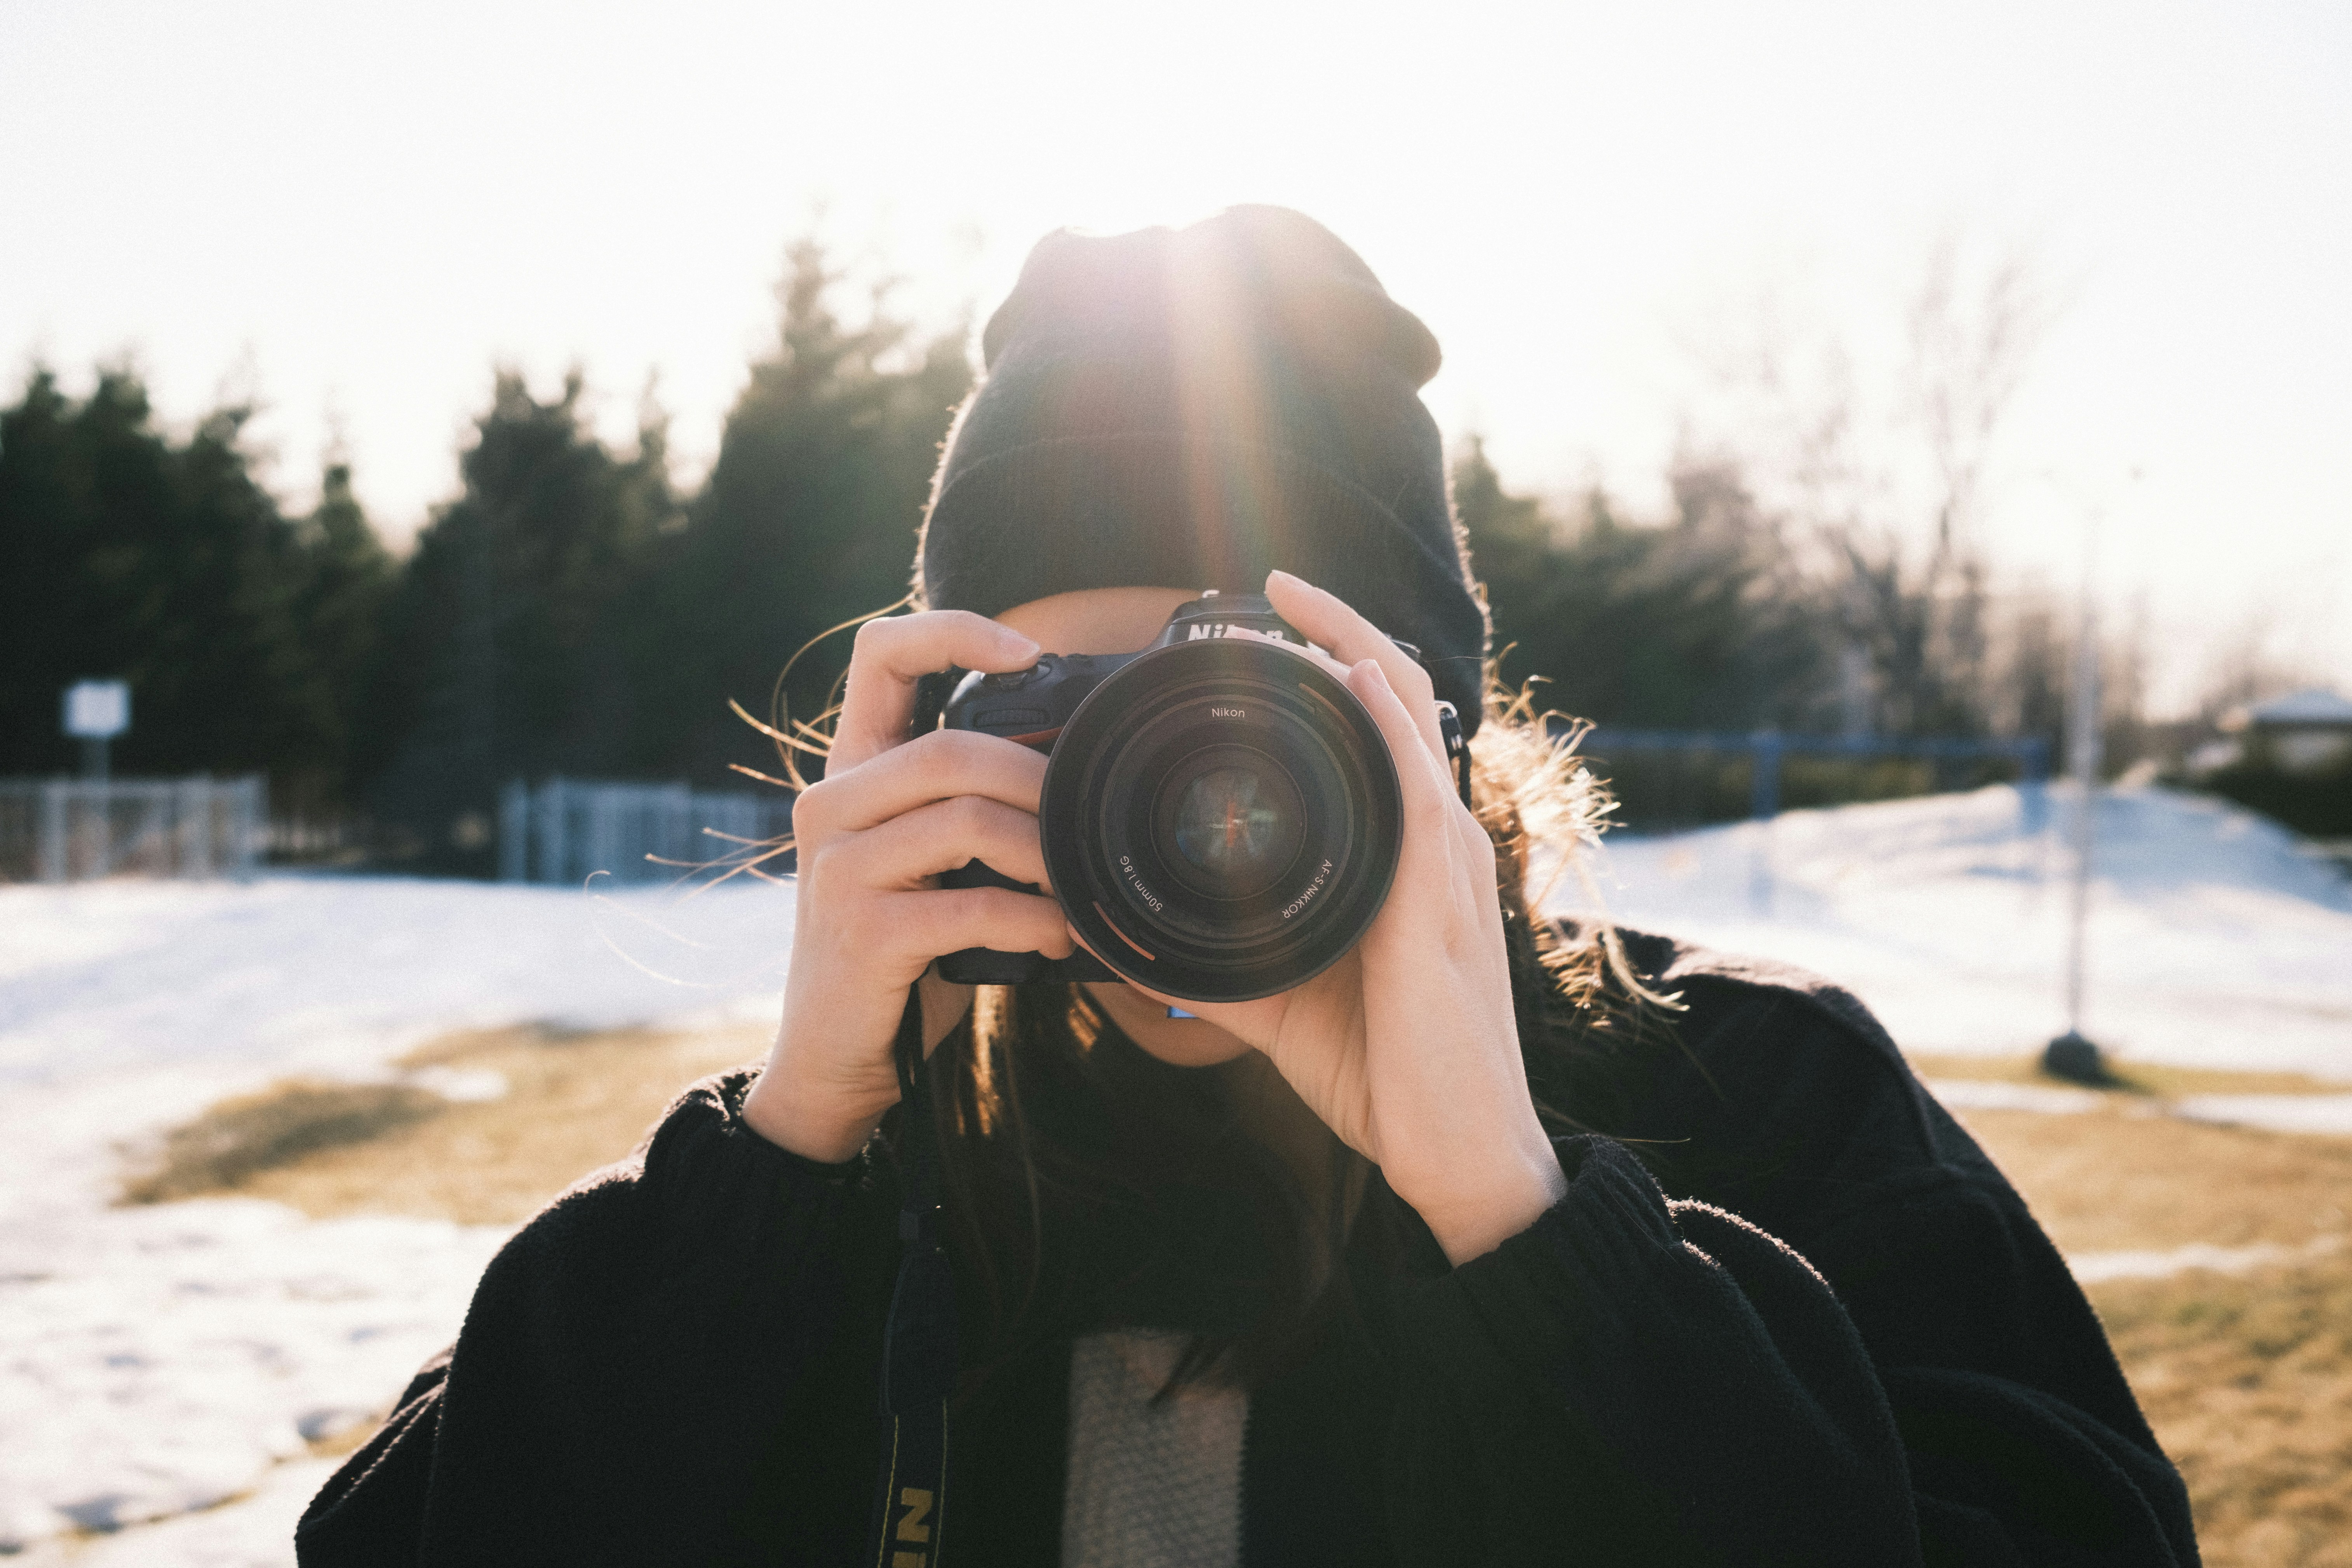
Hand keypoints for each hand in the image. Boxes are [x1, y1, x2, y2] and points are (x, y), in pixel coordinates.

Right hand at [741, 611, 1074, 1161]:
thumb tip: (1075, 768)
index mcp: (850, 771)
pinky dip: (1033, 919)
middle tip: (1089, 819)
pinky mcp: (862, 931)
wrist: (838, 1057)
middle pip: (952, 747)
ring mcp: (839, 867)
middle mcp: (831, 805)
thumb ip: (966, 807)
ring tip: (1082, 885)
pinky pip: (971, 904)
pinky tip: (1060, 937)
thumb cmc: (903, 952)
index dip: (954, 632)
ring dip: (1046, 852)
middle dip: (1040, 779)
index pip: (881, 653)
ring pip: (966, 818)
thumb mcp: (927, 862)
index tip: (1029, 654)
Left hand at [1128, 571, 1567, 1263]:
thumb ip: (1221, 967)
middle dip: (1342, 631)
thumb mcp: (1283, 1002)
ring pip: (1410, 728)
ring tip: (1298, 605)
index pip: (1379, 734)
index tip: (1269, 624)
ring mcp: (1443, 871)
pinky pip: (1416, 796)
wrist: (1454, 1153)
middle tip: (1276, 581)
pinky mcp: (1437, 908)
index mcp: (1403, 861)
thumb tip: (1128, 949)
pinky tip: (1355, 685)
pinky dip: (1387, 733)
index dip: (1336, 668)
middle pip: (1401, 702)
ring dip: (1357, 656)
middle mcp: (1434, 847)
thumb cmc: (1388, 1076)